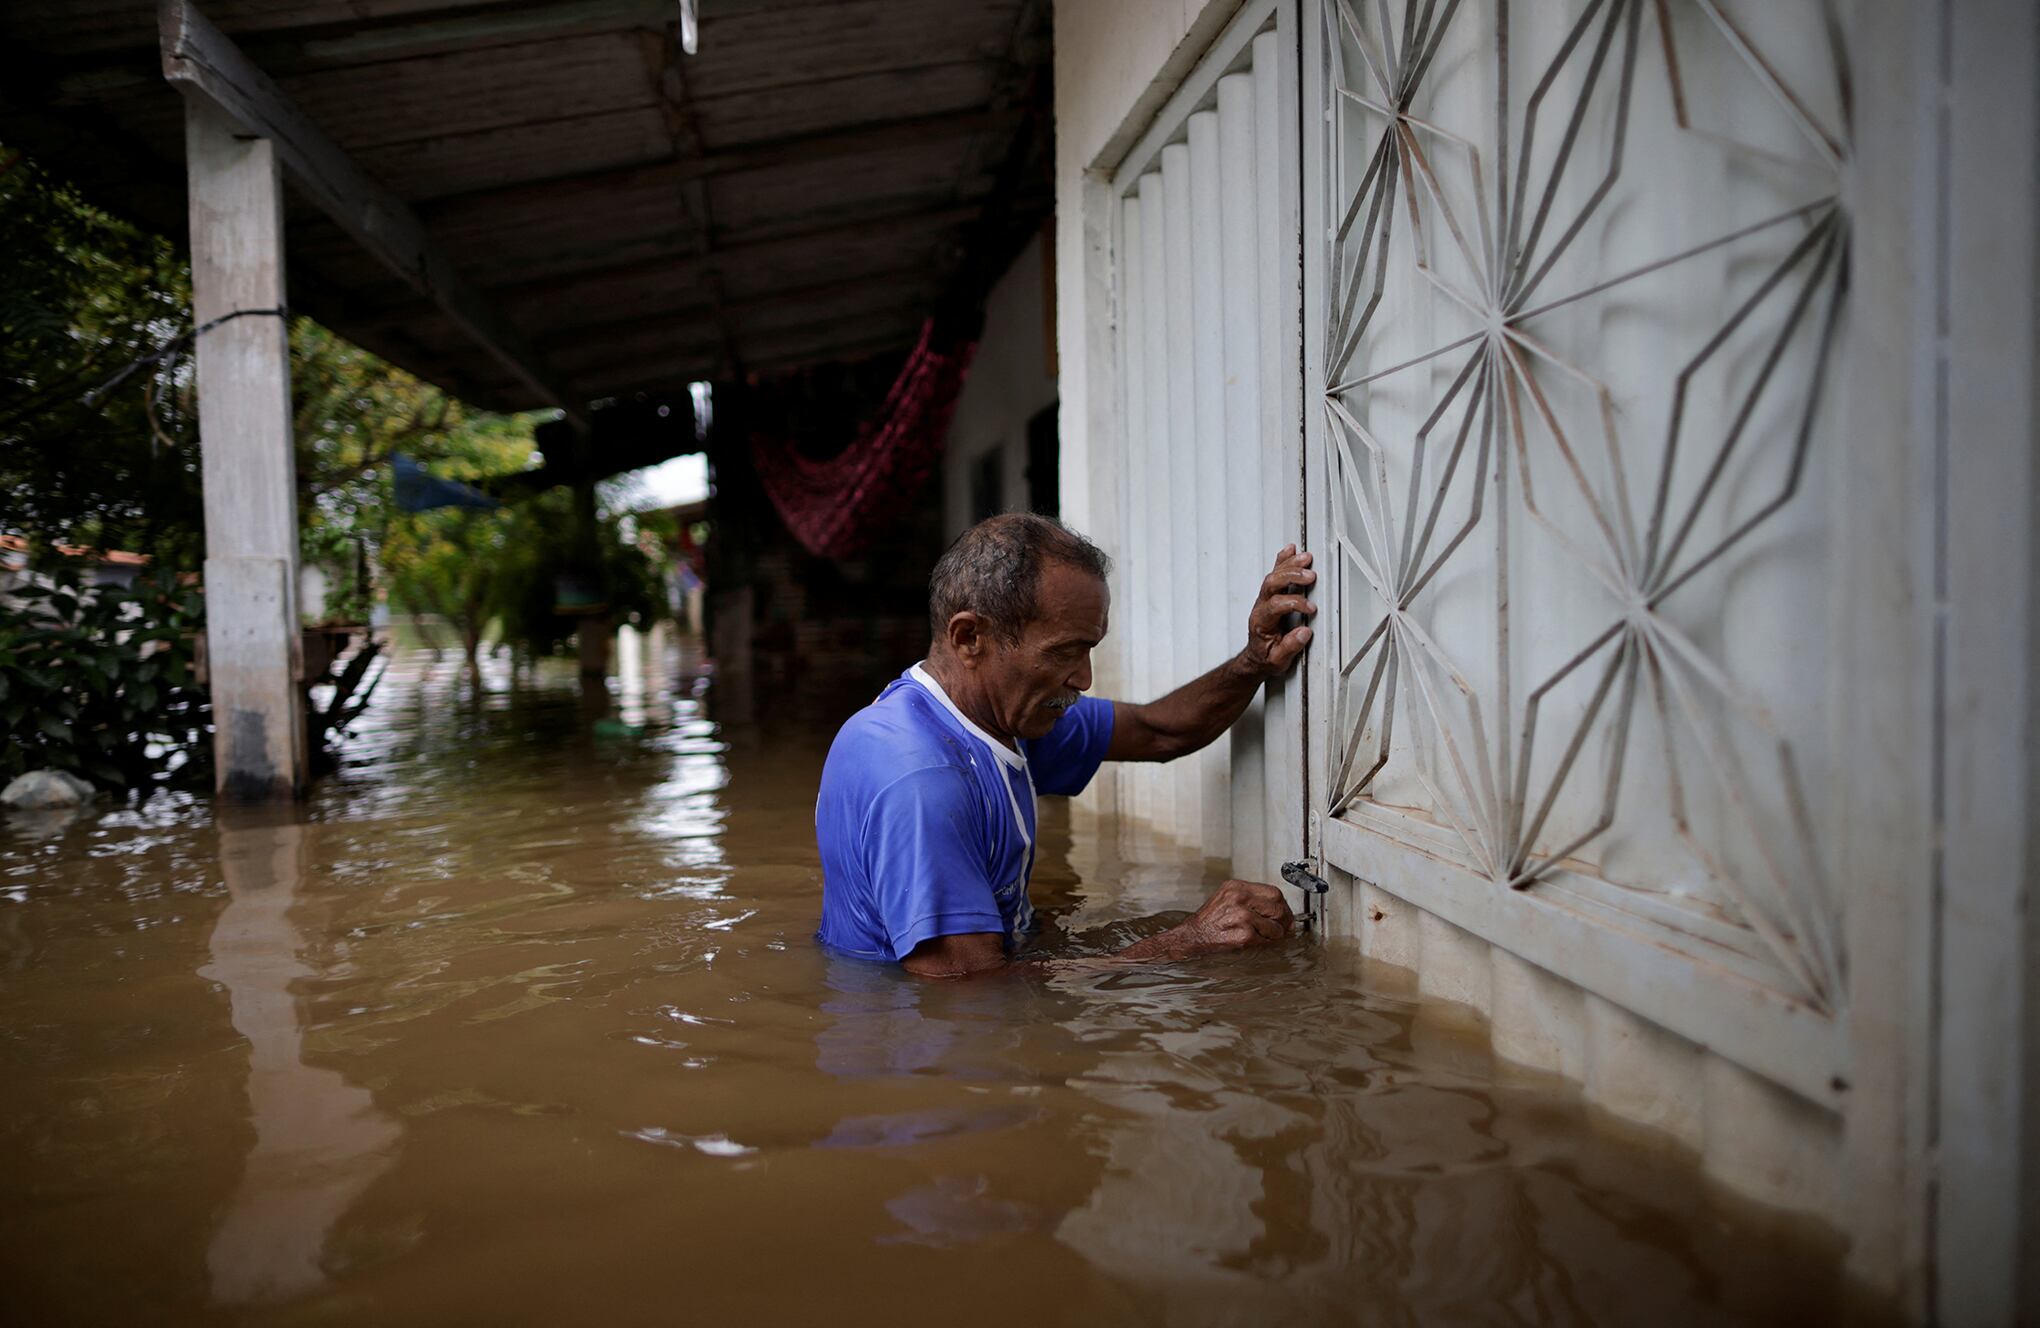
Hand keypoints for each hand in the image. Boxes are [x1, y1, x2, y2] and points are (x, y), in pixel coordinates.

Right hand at [1167, 879, 1294, 956]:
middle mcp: (1239, 899)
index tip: (1286, 915)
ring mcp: (1242, 917)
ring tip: (1263, 936)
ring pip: (1275, 927)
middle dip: (1284, 921)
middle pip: (1278, 908)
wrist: (1192, 936)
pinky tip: (1252, 942)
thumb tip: (1282, 912)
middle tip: (1284, 929)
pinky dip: (1263, 944)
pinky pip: (1265, 941)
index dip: (1284, 906)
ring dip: (1274, 935)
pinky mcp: (1243, 935)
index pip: (1273, 892)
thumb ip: (1253, 901)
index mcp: (1236, 887)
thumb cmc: (1210, 920)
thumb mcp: (1228, 899)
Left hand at [1240, 545, 1316, 678]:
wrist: (1256, 657)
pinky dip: (1283, 560)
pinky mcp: (1270, 595)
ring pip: (1274, 576)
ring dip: (1290, 565)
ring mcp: (1264, 599)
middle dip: (1292, 577)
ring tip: (1306, 558)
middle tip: (1310, 576)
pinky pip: (1274, 573)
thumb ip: (1290, 646)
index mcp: (1262, 622)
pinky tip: (1290, 551)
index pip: (1276, 605)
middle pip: (1272, 584)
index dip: (1294, 603)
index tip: (1310, 609)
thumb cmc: (1266, 657)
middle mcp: (1261, 607)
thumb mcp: (1277, 660)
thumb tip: (1304, 632)